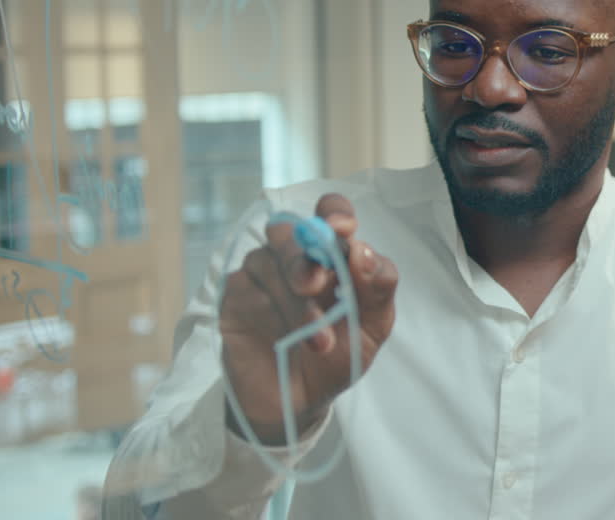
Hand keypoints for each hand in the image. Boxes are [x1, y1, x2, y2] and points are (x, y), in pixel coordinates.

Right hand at [219, 193, 398, 444]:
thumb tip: (364, 252)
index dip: (335, 213)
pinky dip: (268, 312)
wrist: (300, 401)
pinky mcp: (236, 296)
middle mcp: (296, 256)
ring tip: (319, 341)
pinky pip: (244, 287)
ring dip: (295, 301)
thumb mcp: (372, 327)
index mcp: (334, 254)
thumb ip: (378, 288)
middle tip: (317, 286)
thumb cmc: (339, 356)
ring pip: (268, 261)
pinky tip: (284, 340)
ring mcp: (263, 273)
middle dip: (306, 259)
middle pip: (291, 232)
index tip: (342, 229)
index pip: (331, 213)